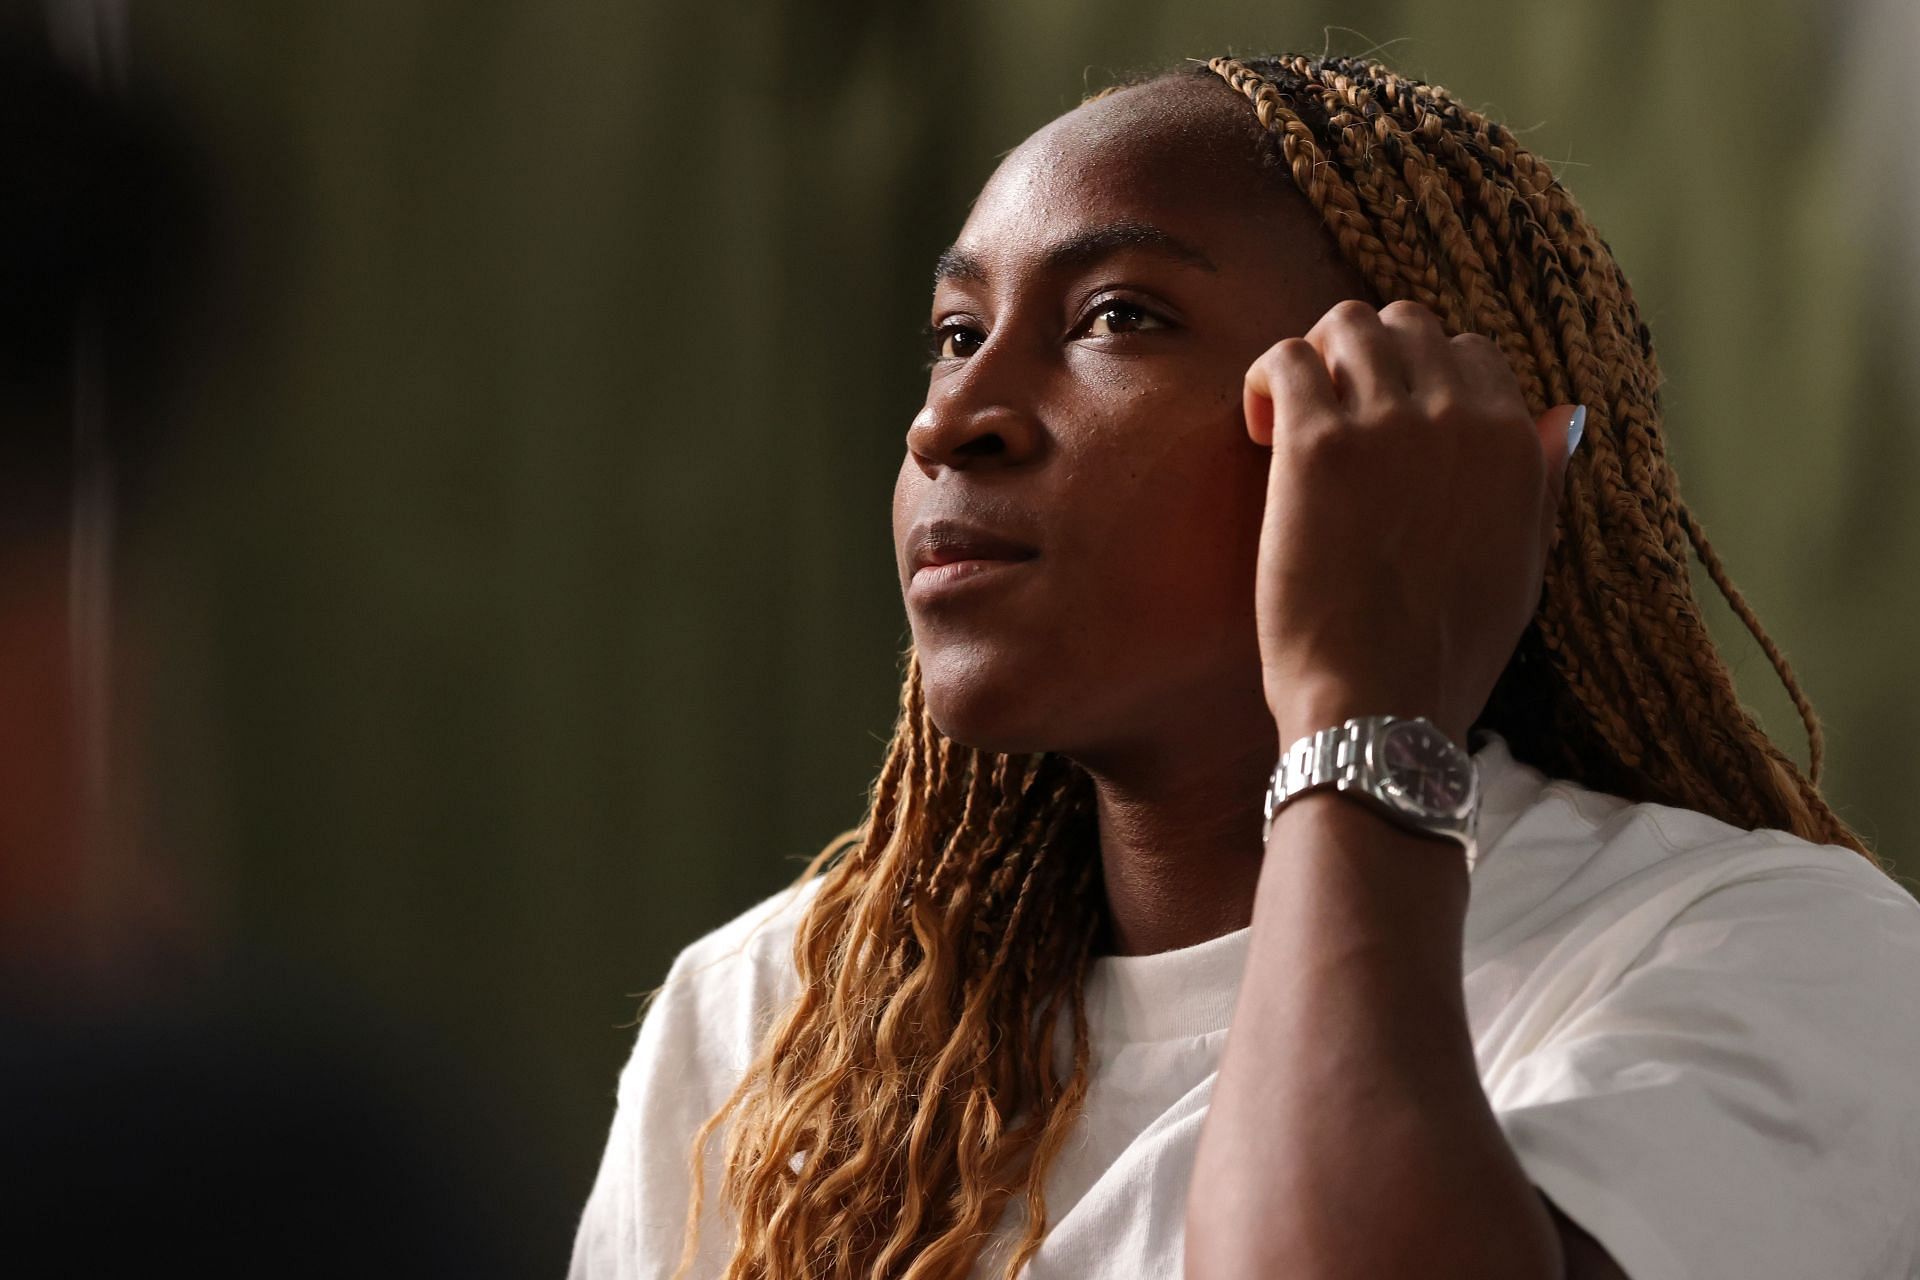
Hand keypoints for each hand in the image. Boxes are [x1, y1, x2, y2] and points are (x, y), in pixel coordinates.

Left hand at [1243, 299, 1580, 747]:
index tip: (1385, 427)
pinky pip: (1283, 359)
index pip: (1470, 351)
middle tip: (1333, 418)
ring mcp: (1387, 424)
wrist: (1380, 707)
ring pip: (1346, 324)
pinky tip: (1260, 431)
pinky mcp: (1317, 445)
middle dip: (1365, 357)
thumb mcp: (1523, 566)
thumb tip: (1564, 413)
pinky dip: (1265, 380)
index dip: (1419, 379)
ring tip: (1292, 421)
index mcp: (1513, 441)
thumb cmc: (1444, 654)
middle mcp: (1458, 416)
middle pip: (1407, 324)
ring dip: (1316, 359)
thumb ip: (1540, 481)